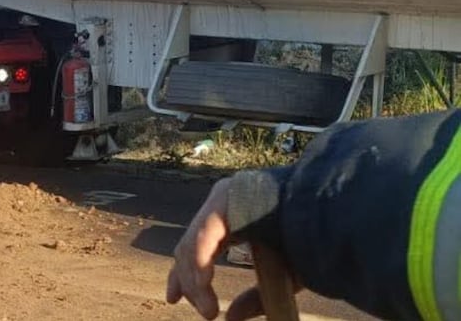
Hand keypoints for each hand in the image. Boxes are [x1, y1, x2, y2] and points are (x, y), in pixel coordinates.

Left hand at [166, 178, 301, 320]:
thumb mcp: (279, 278)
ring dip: (194, 281)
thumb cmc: (310, 243)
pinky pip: (205, 235)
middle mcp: (222, 206)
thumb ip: (253, 298)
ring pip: (192, 245)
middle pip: (188, 247)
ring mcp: (221, 199)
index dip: (183, 275)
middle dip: (186, 280)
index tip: (174, 298)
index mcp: (232, 218)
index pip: (195, 247)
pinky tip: (203, 286)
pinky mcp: (225, 199)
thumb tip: (230, 318)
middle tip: (193, 308)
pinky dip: (201, 263)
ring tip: (208, 310)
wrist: (332, 216)